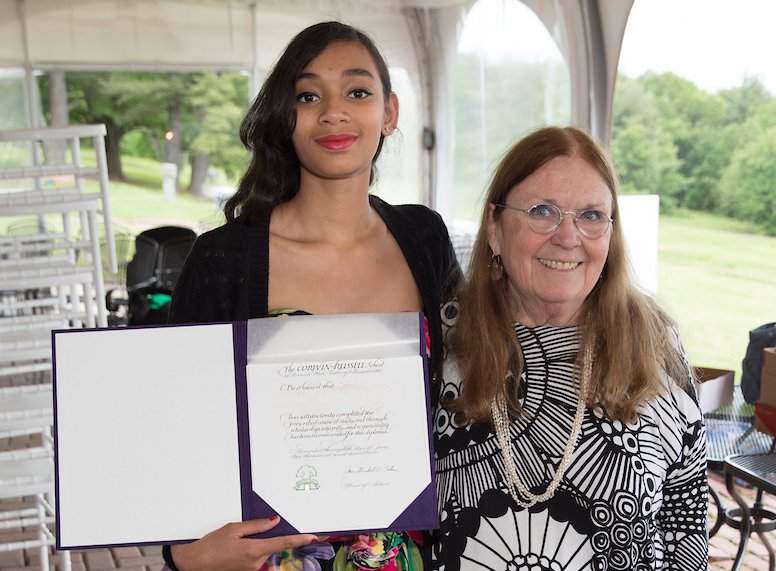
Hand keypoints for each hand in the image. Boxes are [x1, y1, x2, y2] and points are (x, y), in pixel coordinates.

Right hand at [170, 517, 316, 570]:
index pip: (282, 543)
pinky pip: (255, 560)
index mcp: (253, 550)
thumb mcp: (233, 529)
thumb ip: (256, 526)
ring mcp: (250, 570)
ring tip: (234, 544)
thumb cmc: (211, 545)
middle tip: (246, 535)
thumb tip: (274, 521)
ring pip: (263, 554)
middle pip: (272, 547)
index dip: (299, 539)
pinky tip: (235, 550)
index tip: (313, 537)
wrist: (194, 564)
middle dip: (266, 539)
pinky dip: (252, 553)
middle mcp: (255, 563)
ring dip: (257, 546)